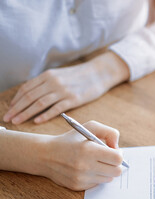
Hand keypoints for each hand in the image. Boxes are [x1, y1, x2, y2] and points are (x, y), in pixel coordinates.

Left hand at [3, 51, 128, 124]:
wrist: (98, 73)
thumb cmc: (79, 76)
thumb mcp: (59, 75)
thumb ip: (46, 83)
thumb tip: (31, 95)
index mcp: (48, 75)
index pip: (26, 88)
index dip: (16, 100)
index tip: (9, 109)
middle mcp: (53, 82)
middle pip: (30, 97)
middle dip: (16, 109)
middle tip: (7, 118)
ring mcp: (63, 91)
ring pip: (40, 103)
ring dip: (26, 113)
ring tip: (17, 121)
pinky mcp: (74, 99)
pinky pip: (56, 108)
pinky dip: (45, 115)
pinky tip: (37, 121)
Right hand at [42, 121, 123, 190]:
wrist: (45, 155)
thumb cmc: (71, 139)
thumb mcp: (89, 127)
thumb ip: (109, 133)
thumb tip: (118, 147)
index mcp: (88, 150)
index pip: (117, 158)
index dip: (119, 154)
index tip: (114, 150)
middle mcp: (85, 166)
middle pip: (116, 171)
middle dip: (116, 164)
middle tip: (109, 158)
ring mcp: (81, 178)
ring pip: (108, 178)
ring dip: (107, 170)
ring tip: (97, 162)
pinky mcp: (78, 186)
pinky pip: (97, 184)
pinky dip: (97, 176)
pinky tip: (88, 169)